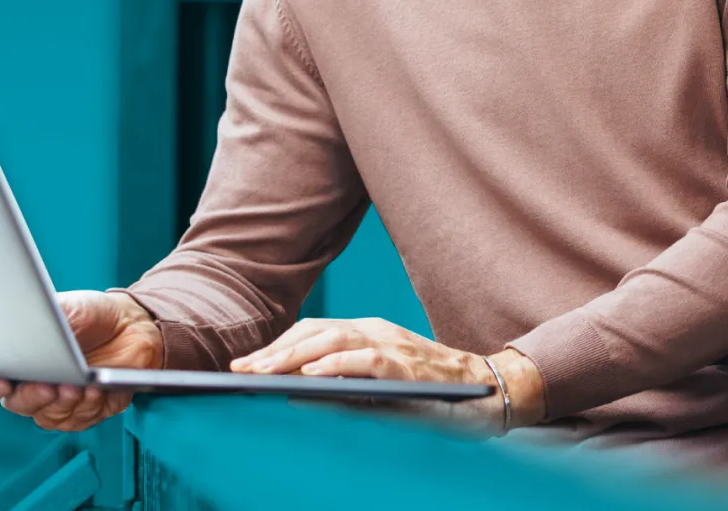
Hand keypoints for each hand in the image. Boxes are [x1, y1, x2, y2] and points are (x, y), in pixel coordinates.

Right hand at [0, 290, 161, 431]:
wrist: (130, 323)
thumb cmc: (87, 313)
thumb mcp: (60, 306)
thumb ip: (36, 317)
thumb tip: (19, 323)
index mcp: (10, 363)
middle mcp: (28, 389)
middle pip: (16, 405)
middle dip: (31, 397)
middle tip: (47, 385)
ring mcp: (56, 404)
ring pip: (50, 416)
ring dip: (65, 401)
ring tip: (79, 383)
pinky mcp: (85, 412)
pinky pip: (81, 419)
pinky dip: (89, 404)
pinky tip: (96, 388)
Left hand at [232, 317, 533, 434]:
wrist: (487, 393)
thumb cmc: (432, 396)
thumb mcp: (380, 390)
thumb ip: (342, 388)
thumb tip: (294, 394)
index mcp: (368, 334)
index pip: (313, 331)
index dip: (278, 345)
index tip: (245, 363)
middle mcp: (376, 331)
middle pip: (315, 331)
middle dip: (274, 351)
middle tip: (240, 369)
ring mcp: (392, 344)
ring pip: (333, 339)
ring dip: (294, 355)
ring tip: (262, 371)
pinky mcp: (407, 364)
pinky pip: (365, 359)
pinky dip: (335, 363)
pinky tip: (311, 373)